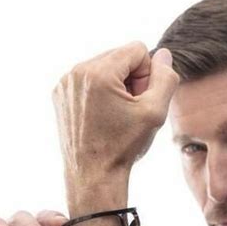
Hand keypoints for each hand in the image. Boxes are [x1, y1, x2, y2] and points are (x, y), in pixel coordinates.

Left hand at [52, 42, 179, 183]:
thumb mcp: (155, 113)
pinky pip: (89, 82)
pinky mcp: (61, 96)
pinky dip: (102, 94)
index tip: (141, 101)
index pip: (137, 50)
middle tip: (130, 111)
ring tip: (117, 116)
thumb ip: (165, 79)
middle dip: (132, 80)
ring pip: (105, 69)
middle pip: (119, 57)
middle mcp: (76, 72)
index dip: (148, 75)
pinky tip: (104, 118)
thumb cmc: (124, 146)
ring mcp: (65, 84)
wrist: (94, 175)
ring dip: (117, 87)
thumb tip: (163, 55)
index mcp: (98, 72)